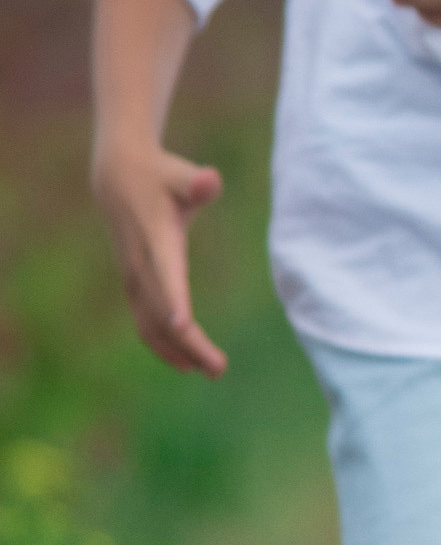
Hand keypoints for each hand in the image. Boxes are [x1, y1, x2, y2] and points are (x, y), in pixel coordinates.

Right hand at [90, 140, 227, 375]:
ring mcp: (134, 278)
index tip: (184, 326)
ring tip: (211, 371)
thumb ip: (197, 182)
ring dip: (178, 351)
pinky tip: (185, 364)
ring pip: (151, 324)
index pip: (166, 274)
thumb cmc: (161, 176)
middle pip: (162, 312)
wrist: (118, 177)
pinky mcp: (133, 285)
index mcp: (158, 240)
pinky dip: (162, 345)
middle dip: (188, 342)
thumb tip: (210, 180)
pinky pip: (144, 323)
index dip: (174, 300)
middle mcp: (141, 265)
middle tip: (219, 368)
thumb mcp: (182, 173)